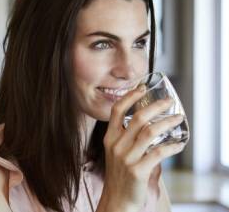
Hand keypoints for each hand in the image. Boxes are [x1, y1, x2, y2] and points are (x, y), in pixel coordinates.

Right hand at [97, 85, 184, 211]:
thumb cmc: (120, 175)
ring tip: (178, 119)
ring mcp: (126, 158)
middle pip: (138, 118)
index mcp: (109, 138)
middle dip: (157, 106)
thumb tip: (150, 123)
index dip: (130, 97)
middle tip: (169, 102)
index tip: (142, 88)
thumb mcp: (116, 153)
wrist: (117, 200)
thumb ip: (128, 138)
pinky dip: (172, 146)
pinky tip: (179, 144)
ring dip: (168, 123)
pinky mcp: (137, 170)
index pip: (117, 111)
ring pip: (150, 132)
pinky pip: (159, 153)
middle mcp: (116, 146)